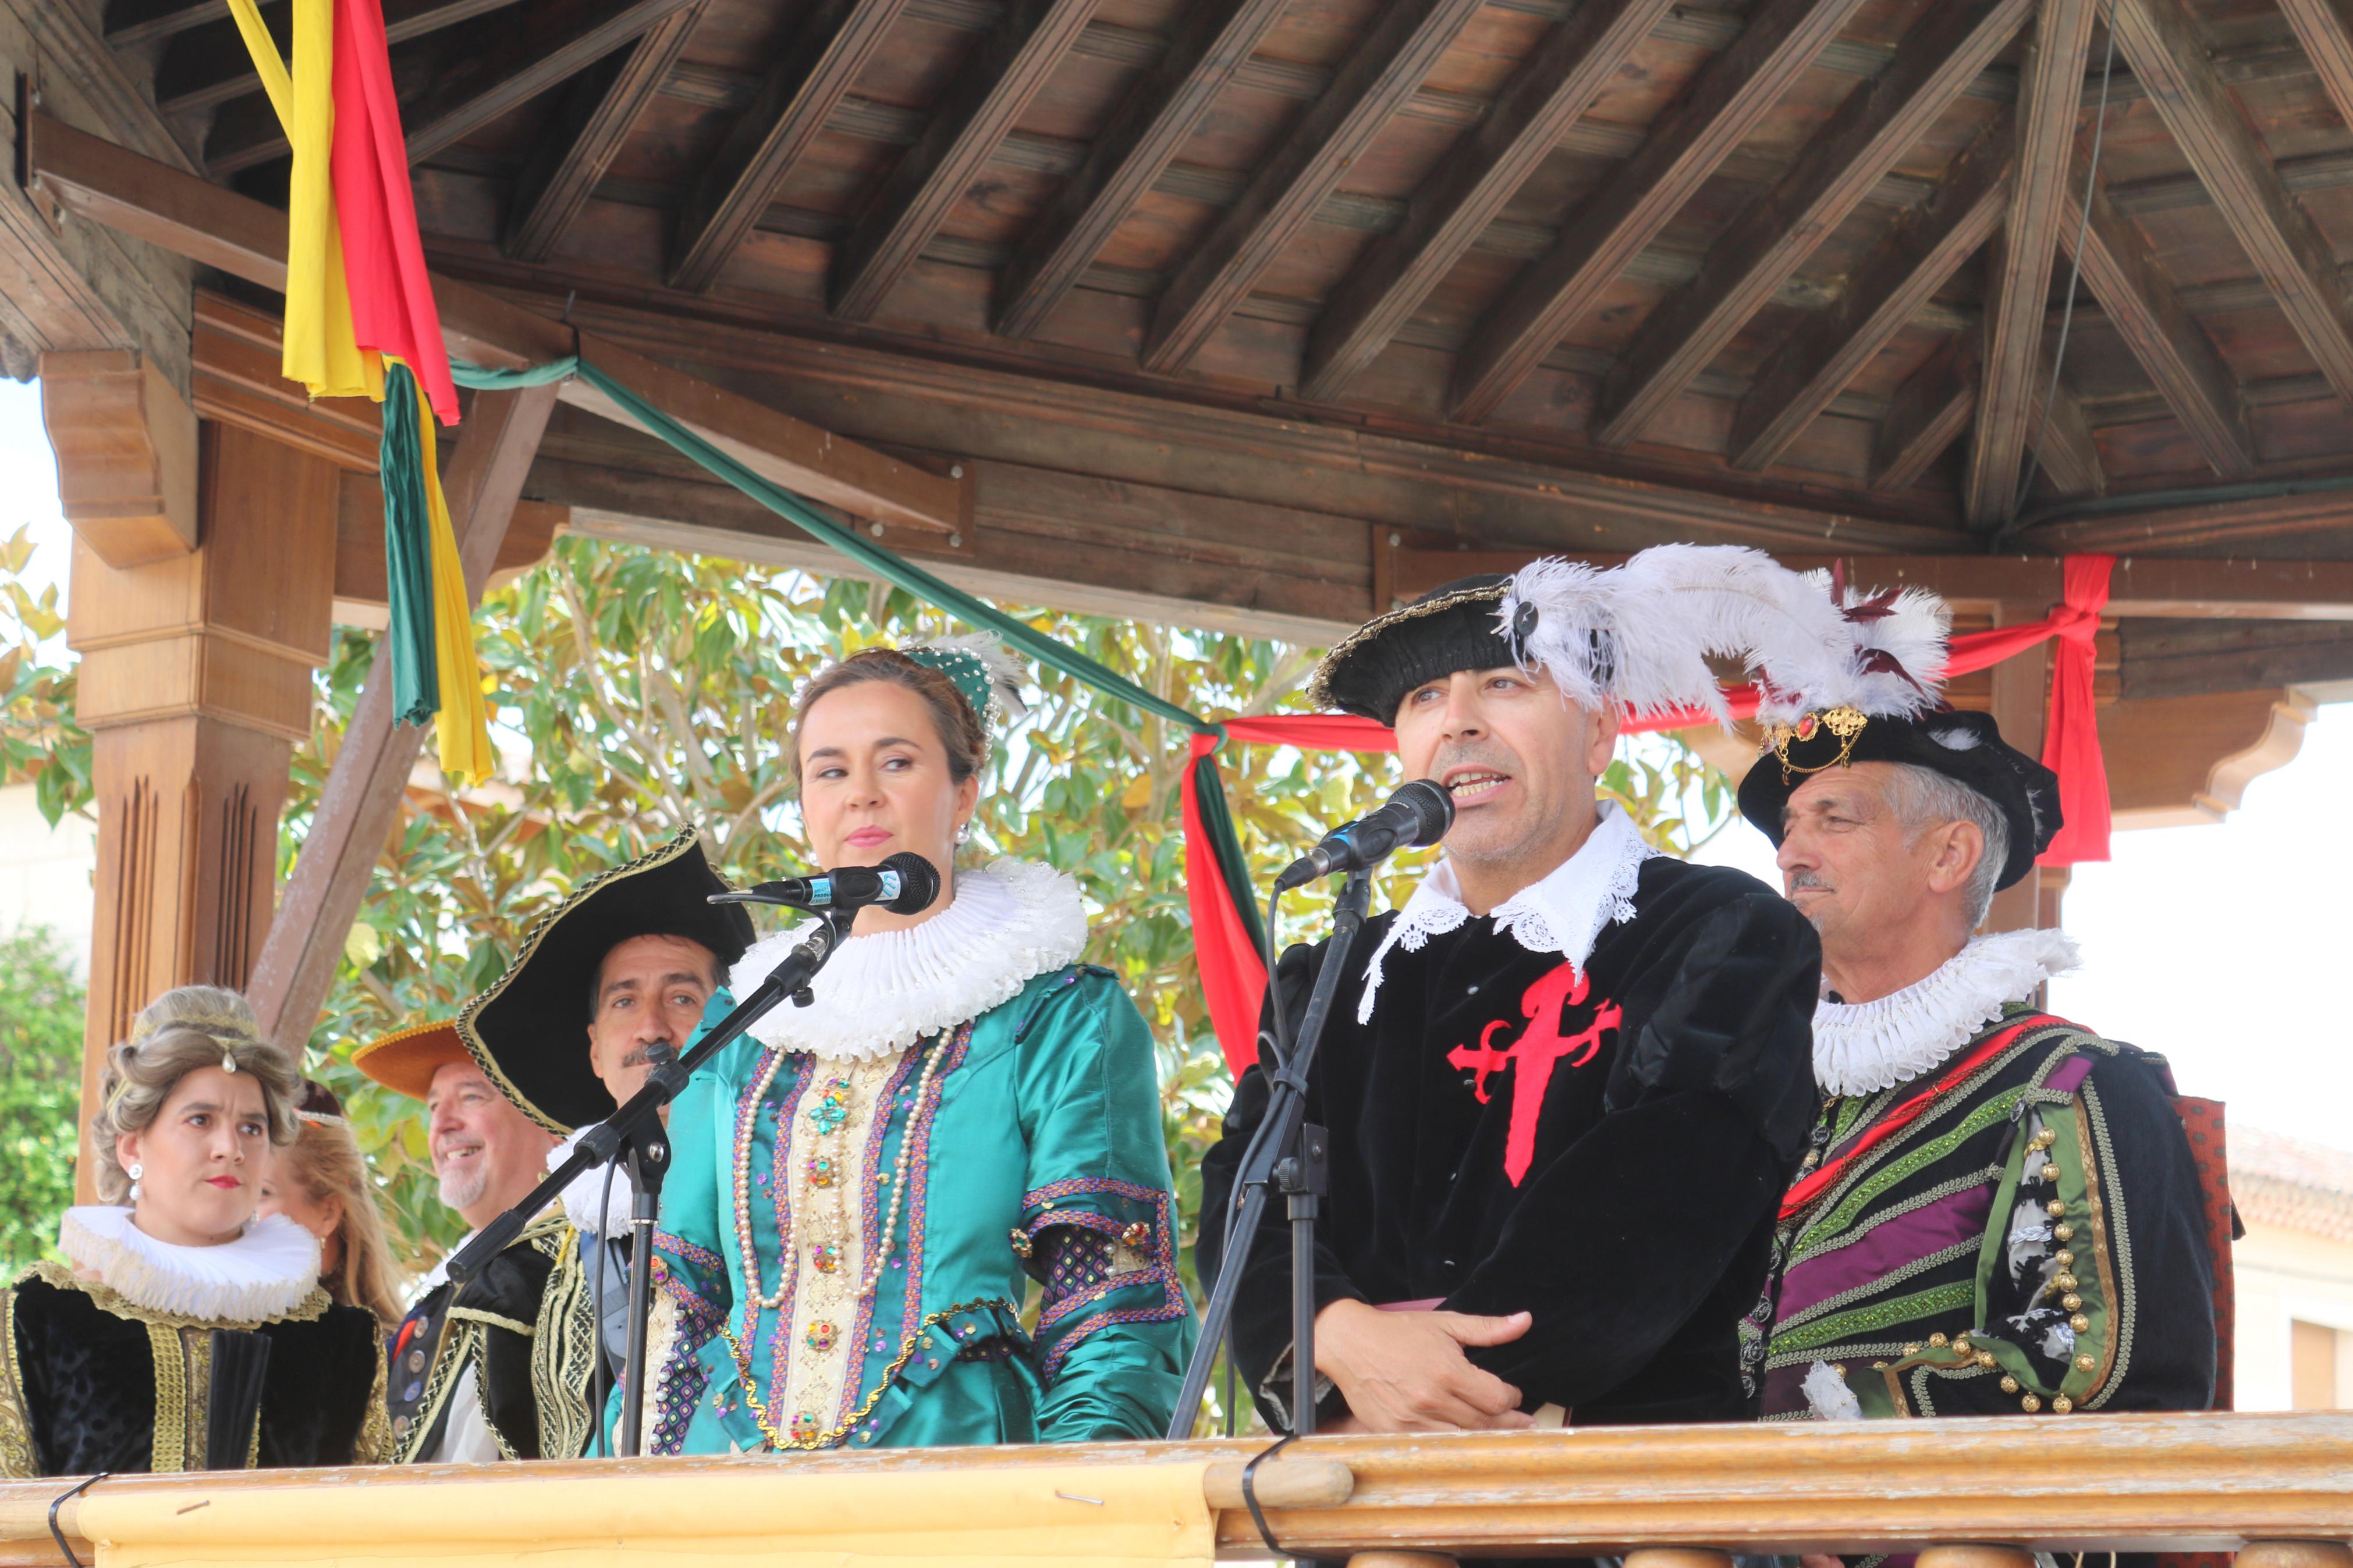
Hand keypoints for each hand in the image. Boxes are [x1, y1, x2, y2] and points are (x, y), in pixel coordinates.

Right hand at [1312, 1299, 1536, 1432]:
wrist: (1350, 1343)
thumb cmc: (1399, 1332)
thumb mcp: (1445, 1323)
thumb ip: (1487, 1328)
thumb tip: (1524, 1321)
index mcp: (1448, 1372)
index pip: (1497, 1399)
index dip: (1512, 1399)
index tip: (1513, 1395)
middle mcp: (1431, 1399)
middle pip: (1484, 1423)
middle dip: (1508, 1422)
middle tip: (1523, 1423)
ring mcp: (1412, 1419)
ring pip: (1462, 1438)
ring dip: (1483, 1435)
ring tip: (1499, 1432)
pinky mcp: (1395, 1431)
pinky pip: (1434, 1444)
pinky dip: (1451, 1442)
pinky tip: (1463, 1437)